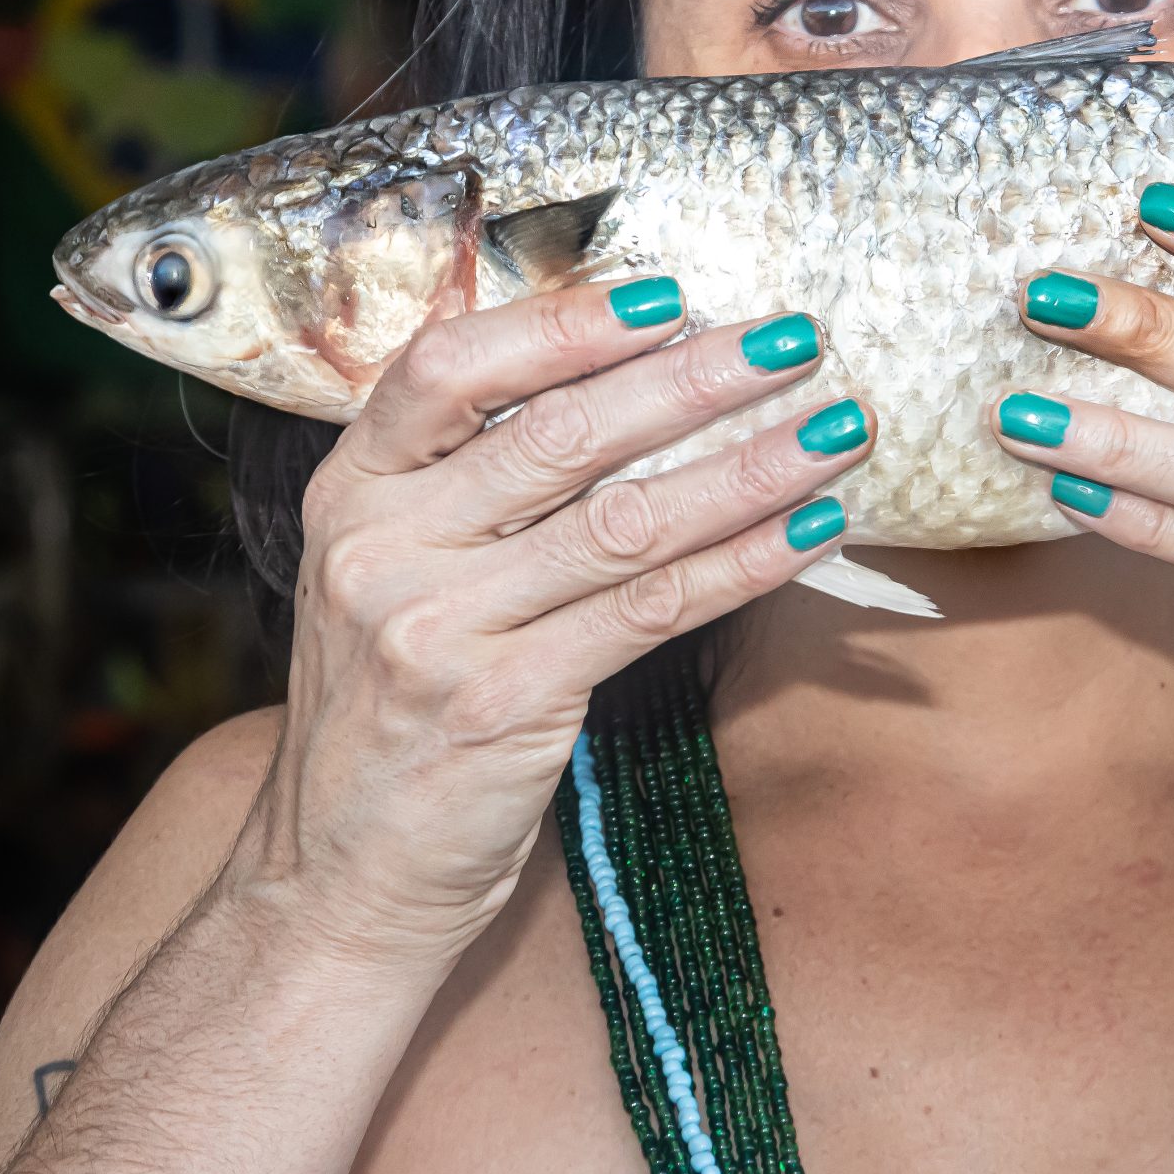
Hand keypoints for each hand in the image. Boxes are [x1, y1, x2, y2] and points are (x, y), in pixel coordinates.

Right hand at [230, 283, 870, 963]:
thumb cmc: (394, 711)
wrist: (336, 881)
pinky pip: (651, 612)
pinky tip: (813, 530)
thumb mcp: (391, 575)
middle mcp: (380, 549)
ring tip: (838, 429)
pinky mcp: (502, 706)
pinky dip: (744, 564)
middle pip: (557, 436)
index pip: (446, 369)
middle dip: (693, 378)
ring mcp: (437, 630)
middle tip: (794, 339)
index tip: (670, 293)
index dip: (561, 323)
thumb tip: (632, 385)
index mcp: (350, 492)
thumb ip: (471, 488)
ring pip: (623, 521)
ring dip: (749, 468)